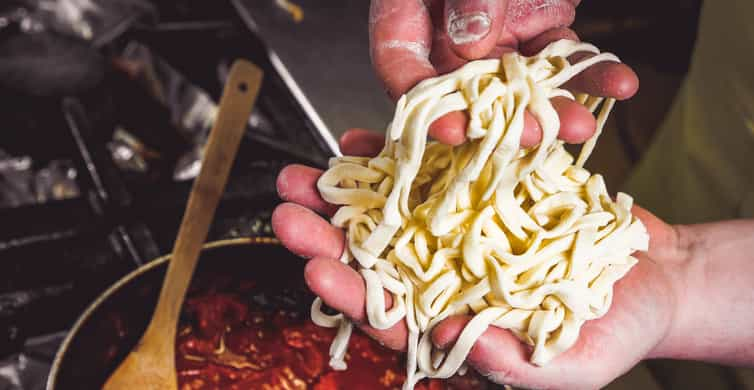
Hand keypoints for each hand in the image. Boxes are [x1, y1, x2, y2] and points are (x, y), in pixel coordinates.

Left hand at [272, 129, 688, 388]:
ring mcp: (460, 230)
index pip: (389, 313)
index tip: (316, 270)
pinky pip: (433, 170)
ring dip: (347, 191)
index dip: (351, 293)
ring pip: (392, 211)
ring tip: (305, 172)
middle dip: (327, 237)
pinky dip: (399, 154)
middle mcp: (446, 275)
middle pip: (375, 259)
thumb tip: (439, 339)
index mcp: (455, 322)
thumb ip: (510, 364)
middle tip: (287, 211)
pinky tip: (362, 140)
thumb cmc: (614, 334)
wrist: (655, 278)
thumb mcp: (570, 367)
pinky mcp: (483, 190)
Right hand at [370, 0, 638, 145]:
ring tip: (583, 123)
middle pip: (464, 89)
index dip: (425, 104)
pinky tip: (619, 83)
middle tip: (534, 135)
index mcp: (408, 12)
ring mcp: (493, 35)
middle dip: (504, 119)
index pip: (399, 66)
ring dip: (553, 105)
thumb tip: (471, 41)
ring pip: (517, 83)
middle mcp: (446, 33)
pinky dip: (589, 71)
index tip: (456, 129)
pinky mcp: (534, 28)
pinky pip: (559, 57)